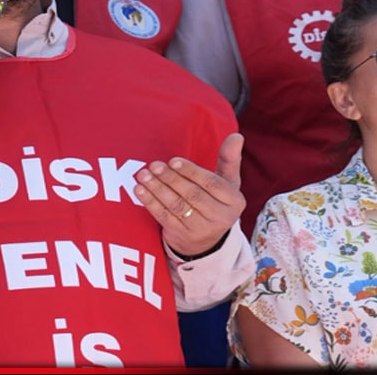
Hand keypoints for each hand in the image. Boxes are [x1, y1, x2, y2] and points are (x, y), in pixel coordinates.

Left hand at [134, 132, 244, 257]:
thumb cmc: (215, 201)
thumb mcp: (227, 183)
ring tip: (143, 175)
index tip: (173, 161)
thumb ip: (229, 159)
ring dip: (157, 189)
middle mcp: (220, 218)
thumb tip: (236, 136)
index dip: (191, 172)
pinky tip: (140, 190)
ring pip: (176, 206)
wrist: (206, 240)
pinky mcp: (182, 236)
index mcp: (234, 201)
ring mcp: (201, 229)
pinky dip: (150, 203)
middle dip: (171, 179)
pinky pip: (164, 217)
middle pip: (192, 195)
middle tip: (154, 165)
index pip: (211, 184)